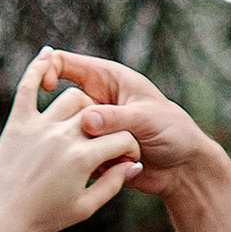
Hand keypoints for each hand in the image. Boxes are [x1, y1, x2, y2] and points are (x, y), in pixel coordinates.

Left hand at [0, 53, 141, 231]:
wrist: (3, 217)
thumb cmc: (45, 216)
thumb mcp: (86, 208)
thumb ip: (114, 184)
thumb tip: (132, 163)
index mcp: (83, 159)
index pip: (121, 140)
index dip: (129, 150)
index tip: (127, 160)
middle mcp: (62, 137)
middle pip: (99, 117)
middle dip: (110, 129)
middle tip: (105, 142)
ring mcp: (39, 126)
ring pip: (72, 99)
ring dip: (84, 106)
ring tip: (84, 121)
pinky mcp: (18, 122)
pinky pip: (27, 88)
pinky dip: (36, 68)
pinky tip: (48, 54)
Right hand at [47, 48, 230, 231]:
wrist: (183, 168)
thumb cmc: (173, 132)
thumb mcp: (145, 119)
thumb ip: (114, 119)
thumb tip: (85, 121)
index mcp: (106, 78)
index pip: (64, 63)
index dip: (49, 70)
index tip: (46, 88)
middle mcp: (96, 101)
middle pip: (62, 103)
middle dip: (73, 122)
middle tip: (94, 137)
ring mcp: (93, 129)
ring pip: (68, 134)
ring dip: (86, 147)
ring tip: (118, 154)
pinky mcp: (94, 152)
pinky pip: (78, 157)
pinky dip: (91, 163)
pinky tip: (117, 167)